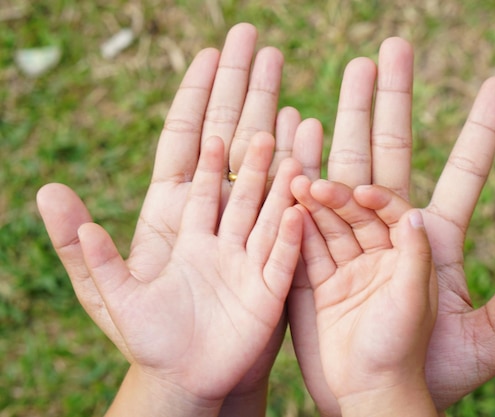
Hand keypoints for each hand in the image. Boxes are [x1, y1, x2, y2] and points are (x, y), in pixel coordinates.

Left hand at [82, 133, 301, 411]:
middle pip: (240, 201)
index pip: (200, 195)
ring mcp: (248, 269)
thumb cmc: (149, 340)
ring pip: (268, 224)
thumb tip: (52, 200)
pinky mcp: (268, 293)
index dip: (207, 167)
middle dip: (251, 169)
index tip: (212, 137)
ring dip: (279, 195)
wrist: (183, 379)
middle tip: (261, 133)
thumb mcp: (114, 298)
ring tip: (292, 163)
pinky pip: (282, 260)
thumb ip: (94, 257)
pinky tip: (298, 212)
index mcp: (189, 243)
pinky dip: (290, 238)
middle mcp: (223, 249)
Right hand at [286, 37, 494, 413]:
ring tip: (343, 76)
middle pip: (392, 155)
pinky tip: (296, 131)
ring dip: (342, 124)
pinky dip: (301, 169)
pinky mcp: (314, 257)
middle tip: (389, 51)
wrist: (373, 400)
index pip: (463, 173)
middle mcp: (393, 230)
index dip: (481, 130)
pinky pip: (306, 210)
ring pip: (345, 170)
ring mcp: (352, 239)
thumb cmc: (433, 373)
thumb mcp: (487, 343)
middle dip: (391, 103)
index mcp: (437, 241)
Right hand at [292, 178, 437, 416]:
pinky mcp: (326, 288)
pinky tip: (287, 215)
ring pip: (332, 233)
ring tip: (293, 187)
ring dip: (314, 211)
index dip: (377, 200)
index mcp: (407, 260)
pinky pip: (312, 257)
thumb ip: (414, 255)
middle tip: (313, 184)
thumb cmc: (399, 347)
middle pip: (358, 219)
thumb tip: (415, 213)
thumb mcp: (412, 299)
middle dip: (338, 200)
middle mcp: (380, 261)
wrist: (369, 391)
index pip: (394, 216)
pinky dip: (300, 237)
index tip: (359, 191)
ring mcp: (351, 273)